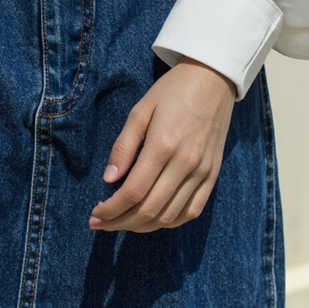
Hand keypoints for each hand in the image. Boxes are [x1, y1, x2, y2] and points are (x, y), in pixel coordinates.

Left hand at [89, 56, 236, 232]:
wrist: (213, 81)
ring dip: (142, 226)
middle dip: (120, 222)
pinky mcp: (213, 175)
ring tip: (122, 223)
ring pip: (169, 216)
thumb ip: (123, 146)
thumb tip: (109, 180)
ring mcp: (202, 172)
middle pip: (149, 210)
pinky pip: (192, 211)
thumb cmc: (172, 92)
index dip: (111, 210)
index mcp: (162, 145)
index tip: (94, 215)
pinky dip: (170, 222)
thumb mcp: (140, 111)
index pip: (132, 192)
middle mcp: (185, 164)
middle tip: (101, 224)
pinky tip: (152, 220)